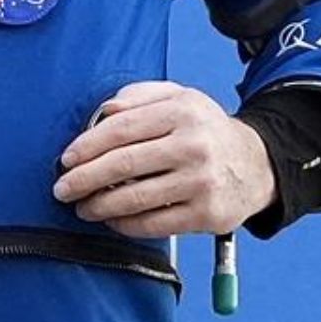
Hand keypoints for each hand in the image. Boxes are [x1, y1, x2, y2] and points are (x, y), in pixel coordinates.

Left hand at [53, 81, 276, 237]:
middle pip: (124, 164)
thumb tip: (103, 111)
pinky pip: (155, 224)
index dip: (88, 145)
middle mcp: (193, 146)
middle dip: (84, 179)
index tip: (66, 159)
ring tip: (82, 207)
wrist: (258, 164)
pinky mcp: (208, 215)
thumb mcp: (179, 97)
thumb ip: (139, 96)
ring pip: (136, 198)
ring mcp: (202, 183)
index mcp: (181, 112)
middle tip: (62, 188)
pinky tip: (112, 220)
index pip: (122, 129)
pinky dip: (126, 225)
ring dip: (99, 205)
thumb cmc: (205, 129)